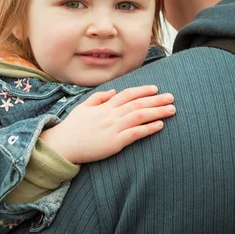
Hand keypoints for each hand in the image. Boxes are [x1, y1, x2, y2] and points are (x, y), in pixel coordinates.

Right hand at [39, 85, 174, 163]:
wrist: (63, 145)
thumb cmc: (72, 127)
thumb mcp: (82, 107)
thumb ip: (98, 98)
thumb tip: (112, 92)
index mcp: (103, 106)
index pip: (126, 95)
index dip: (142, 90)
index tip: (155, 88)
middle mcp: (110, 115)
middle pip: (137, 104)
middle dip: (156, 100)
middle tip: (172, 97)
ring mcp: (113, 128)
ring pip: (139, 116)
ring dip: (157, 112)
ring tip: (172, 110)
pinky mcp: (114, 142)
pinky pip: (135, 133)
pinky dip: (148, 128)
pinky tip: (160, 125)